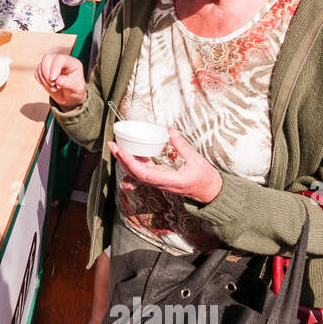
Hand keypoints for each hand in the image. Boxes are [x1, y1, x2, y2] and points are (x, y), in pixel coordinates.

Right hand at [35, 52, 86, 108]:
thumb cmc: (75, 91)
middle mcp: (61, 61)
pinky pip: (37, 73)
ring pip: (40, 66)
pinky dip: (41, 81)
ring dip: (44, 79)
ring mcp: (51, 64)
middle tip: (52, 84)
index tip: (53, 80)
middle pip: (47, 58)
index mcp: (72, 63)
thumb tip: (56, 80)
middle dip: (46, 73)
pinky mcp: (44, 70)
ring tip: (53, 87)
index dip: (54, 68)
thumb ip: (68, 83)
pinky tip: (49, 86)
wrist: (70, 97)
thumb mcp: (77, 89)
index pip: (60, 59)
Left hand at [109, 128, 223, 204]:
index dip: (131, 163)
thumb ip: (183, 146)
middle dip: (122, 159)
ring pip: (137, 173)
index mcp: (169, 180)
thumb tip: (170, 130)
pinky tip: (132, 151)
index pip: (144, 174)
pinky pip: (144, 171)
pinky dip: (135, 161)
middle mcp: (160, 183)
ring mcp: (159, 181)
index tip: (123, 152)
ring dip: (126, 160)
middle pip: (135, 173)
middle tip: (112, 145)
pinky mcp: (160, 178)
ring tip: (117, 146)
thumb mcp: (196, 160)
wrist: (209, 192)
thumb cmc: (204, 178)